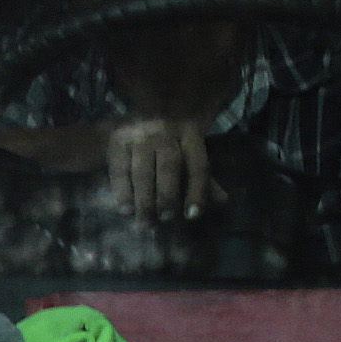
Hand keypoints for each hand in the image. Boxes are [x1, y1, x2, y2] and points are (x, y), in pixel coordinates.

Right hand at [100, 113, 216, 215]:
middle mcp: (165, 130)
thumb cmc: (168, 144)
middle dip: (167, 196)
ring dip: (144, 200)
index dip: (197, 191)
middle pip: (169, 166)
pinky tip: (126, 209)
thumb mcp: (189, 155)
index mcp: (190, 132)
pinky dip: (123, 193)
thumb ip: (203, 179)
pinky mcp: (117, 141)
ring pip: (142, 171)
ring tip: (145, 222)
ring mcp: (139, 134)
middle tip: (165, 219)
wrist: (135, 119)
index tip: (193, 216)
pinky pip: (120, 171)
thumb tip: (223, 201)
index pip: (197, 164)